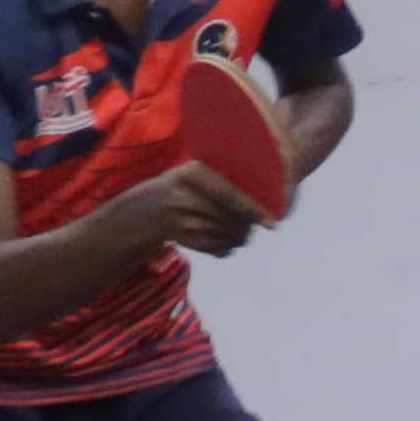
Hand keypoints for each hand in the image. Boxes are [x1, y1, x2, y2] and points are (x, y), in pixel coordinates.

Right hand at [134, 158, 271, 254]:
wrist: (148, 209)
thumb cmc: (185, 185)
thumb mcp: (197, 170)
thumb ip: (226, 175)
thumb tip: (267, 193)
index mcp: (191, 175)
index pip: (229, 196)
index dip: (253, 211)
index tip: (271, 224)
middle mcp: (184, 198)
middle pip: (232, 220)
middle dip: (248, 224)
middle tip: (258, 222)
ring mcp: (183, 223)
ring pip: (229, 236)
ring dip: (241, 235)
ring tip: (240, 228)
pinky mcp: (187, 242)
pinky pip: (221, 249)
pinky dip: (229, 246)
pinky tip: (224, 236)